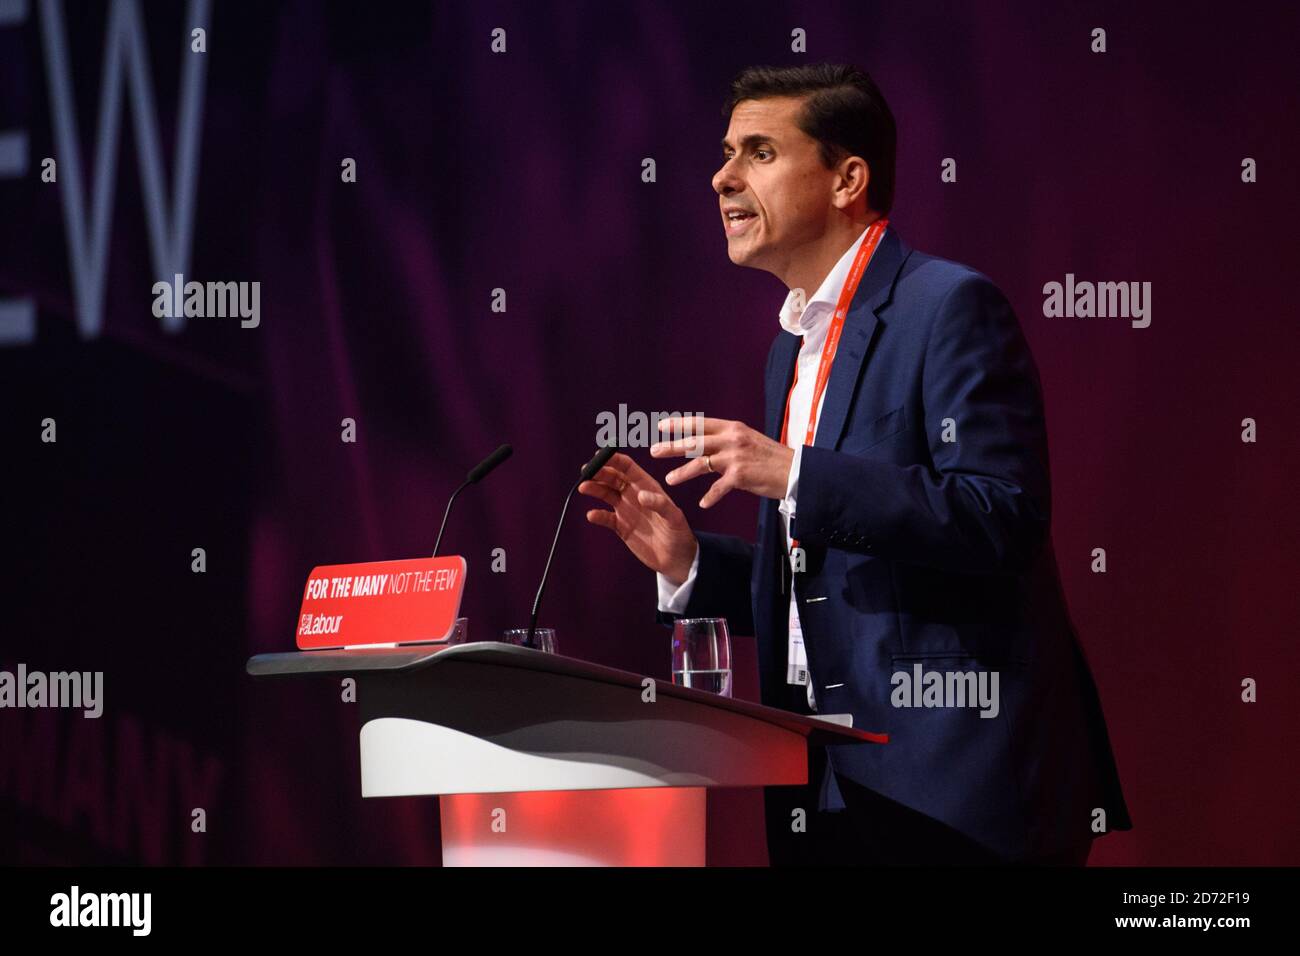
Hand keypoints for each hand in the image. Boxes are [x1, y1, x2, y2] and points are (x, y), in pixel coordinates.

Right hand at [579, 452, 697, 583]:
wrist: (676, 559)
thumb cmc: (679, 534)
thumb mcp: (674, 518)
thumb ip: (659, 504)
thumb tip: (640, 495)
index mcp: (647, 487)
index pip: (628, 467)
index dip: (614, 459)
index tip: (599, 455)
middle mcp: (634, 495)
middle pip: (613, 478)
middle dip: (599, 472)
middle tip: (586, 471)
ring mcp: (626, 510)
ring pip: (606, 494)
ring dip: (594, 489)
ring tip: (583, 487)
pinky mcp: (621, 527)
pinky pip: (606, 518)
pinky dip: (597, 516)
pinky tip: (591, 515)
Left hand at [649, 417, 794, 507]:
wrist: (796, 470)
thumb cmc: (771, 458)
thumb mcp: (748, 440)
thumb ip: (727, 440)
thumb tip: (705, 441)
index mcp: (733, 428)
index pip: (700, 424)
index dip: (680, 425)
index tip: (661, 426)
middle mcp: (732, 439)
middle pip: (695, 442)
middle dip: (672, 446)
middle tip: (654, 451)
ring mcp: (736, 457)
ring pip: (701, 464)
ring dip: (683, 473)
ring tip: (669, 480)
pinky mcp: (741, 475)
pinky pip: (719, 487)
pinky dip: (710, 496)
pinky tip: (703, 504)